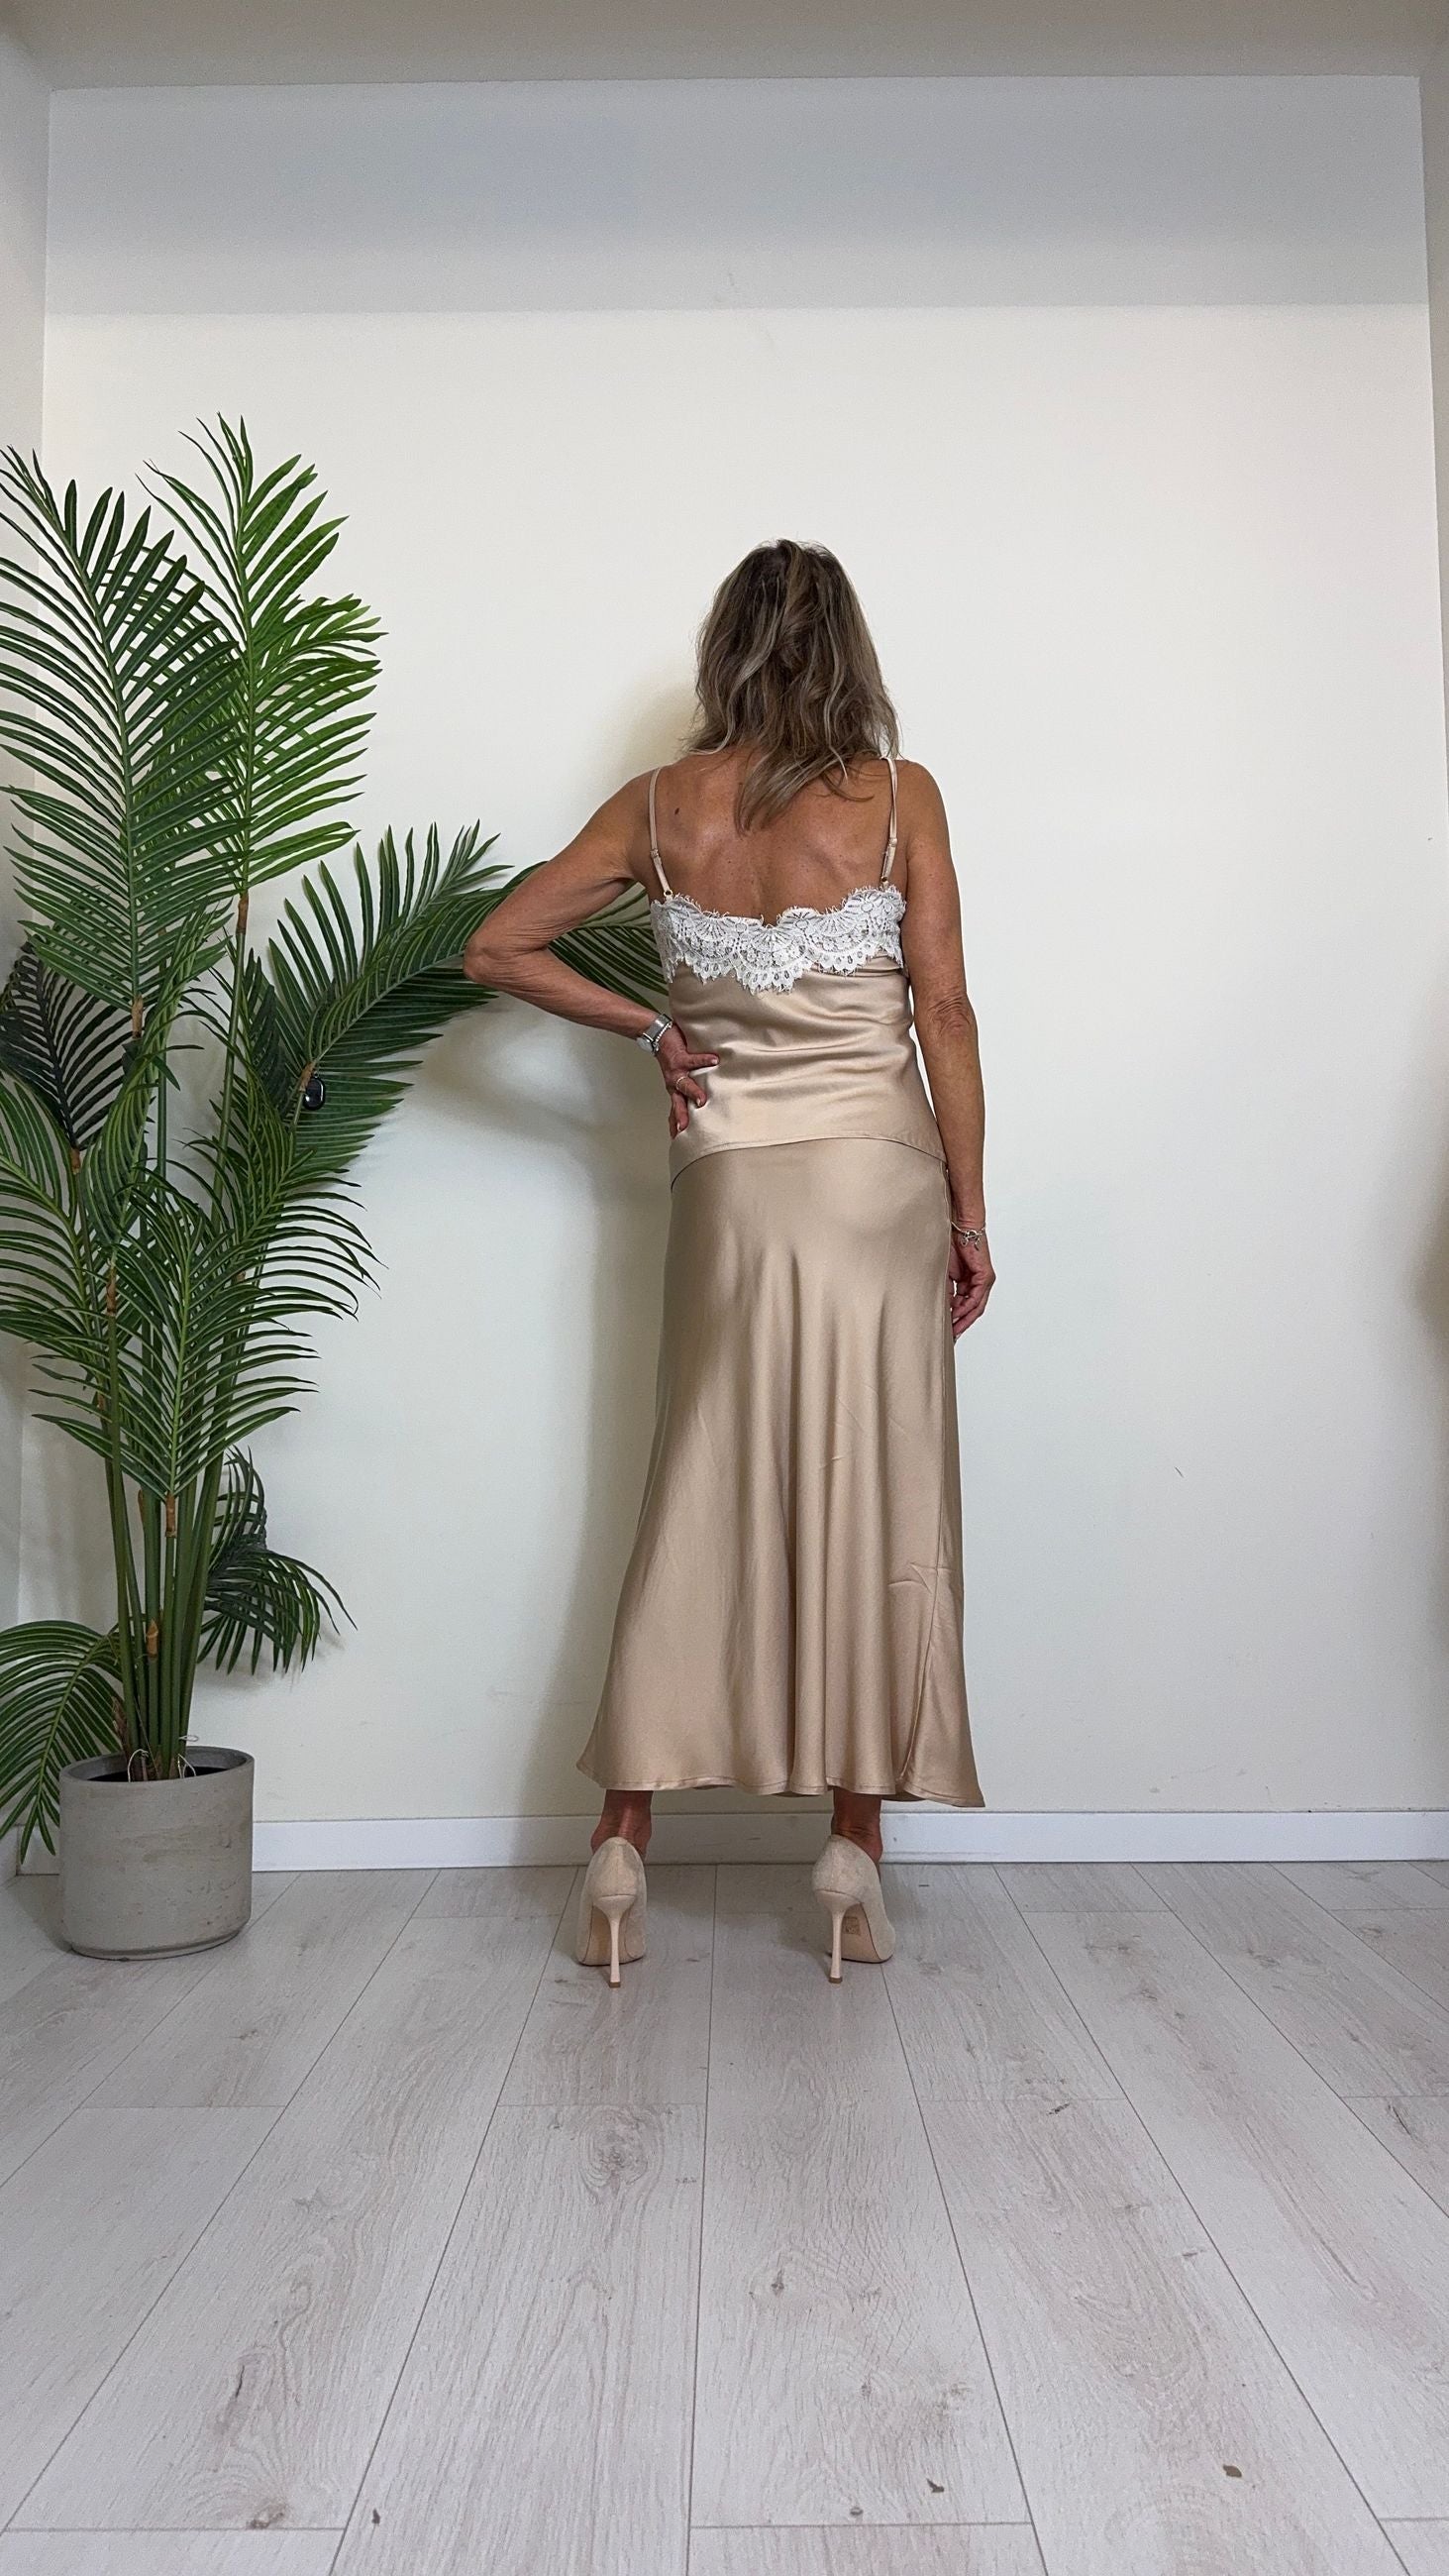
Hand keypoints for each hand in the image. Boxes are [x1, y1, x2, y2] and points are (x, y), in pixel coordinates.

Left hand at [657, 1024, 719, 1139]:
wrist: (657, 1036)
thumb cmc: (671, 1056)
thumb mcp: (677, 1077)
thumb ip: (686, 1089)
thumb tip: (702, 1102)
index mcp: (673, 1090)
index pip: (674, 1111)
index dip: (675, 1125)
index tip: (678, 1140)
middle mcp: (674, 1083)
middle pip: (678, 1104)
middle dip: (681, 1116)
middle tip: (685, 1129)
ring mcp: (677, 1071)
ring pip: (684, 1084)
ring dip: (693, 1092)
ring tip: (702, 1100)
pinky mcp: (681, 1057)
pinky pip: (694, 1060)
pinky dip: (705, 1060)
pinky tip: (714, 1061)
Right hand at [948, 1225, 993, 1338]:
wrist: (959, 1227)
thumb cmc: (951, 1245)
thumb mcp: (945, 1275)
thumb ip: (947, 1292)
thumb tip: (945, 1309)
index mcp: (970, 1283)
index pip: (965, 1306)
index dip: (956, 1320)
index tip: (947, 1332)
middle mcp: (979, 1283)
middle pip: (973, 1310)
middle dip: (962, 1325)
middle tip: (952, 1338)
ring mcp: (984, 1280)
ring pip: (976, 1307)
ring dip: (964, 1319)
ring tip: (953, 1331)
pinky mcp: (985, 1276)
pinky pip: (977, 1297)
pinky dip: (967, 1307)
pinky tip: (957, 1314)